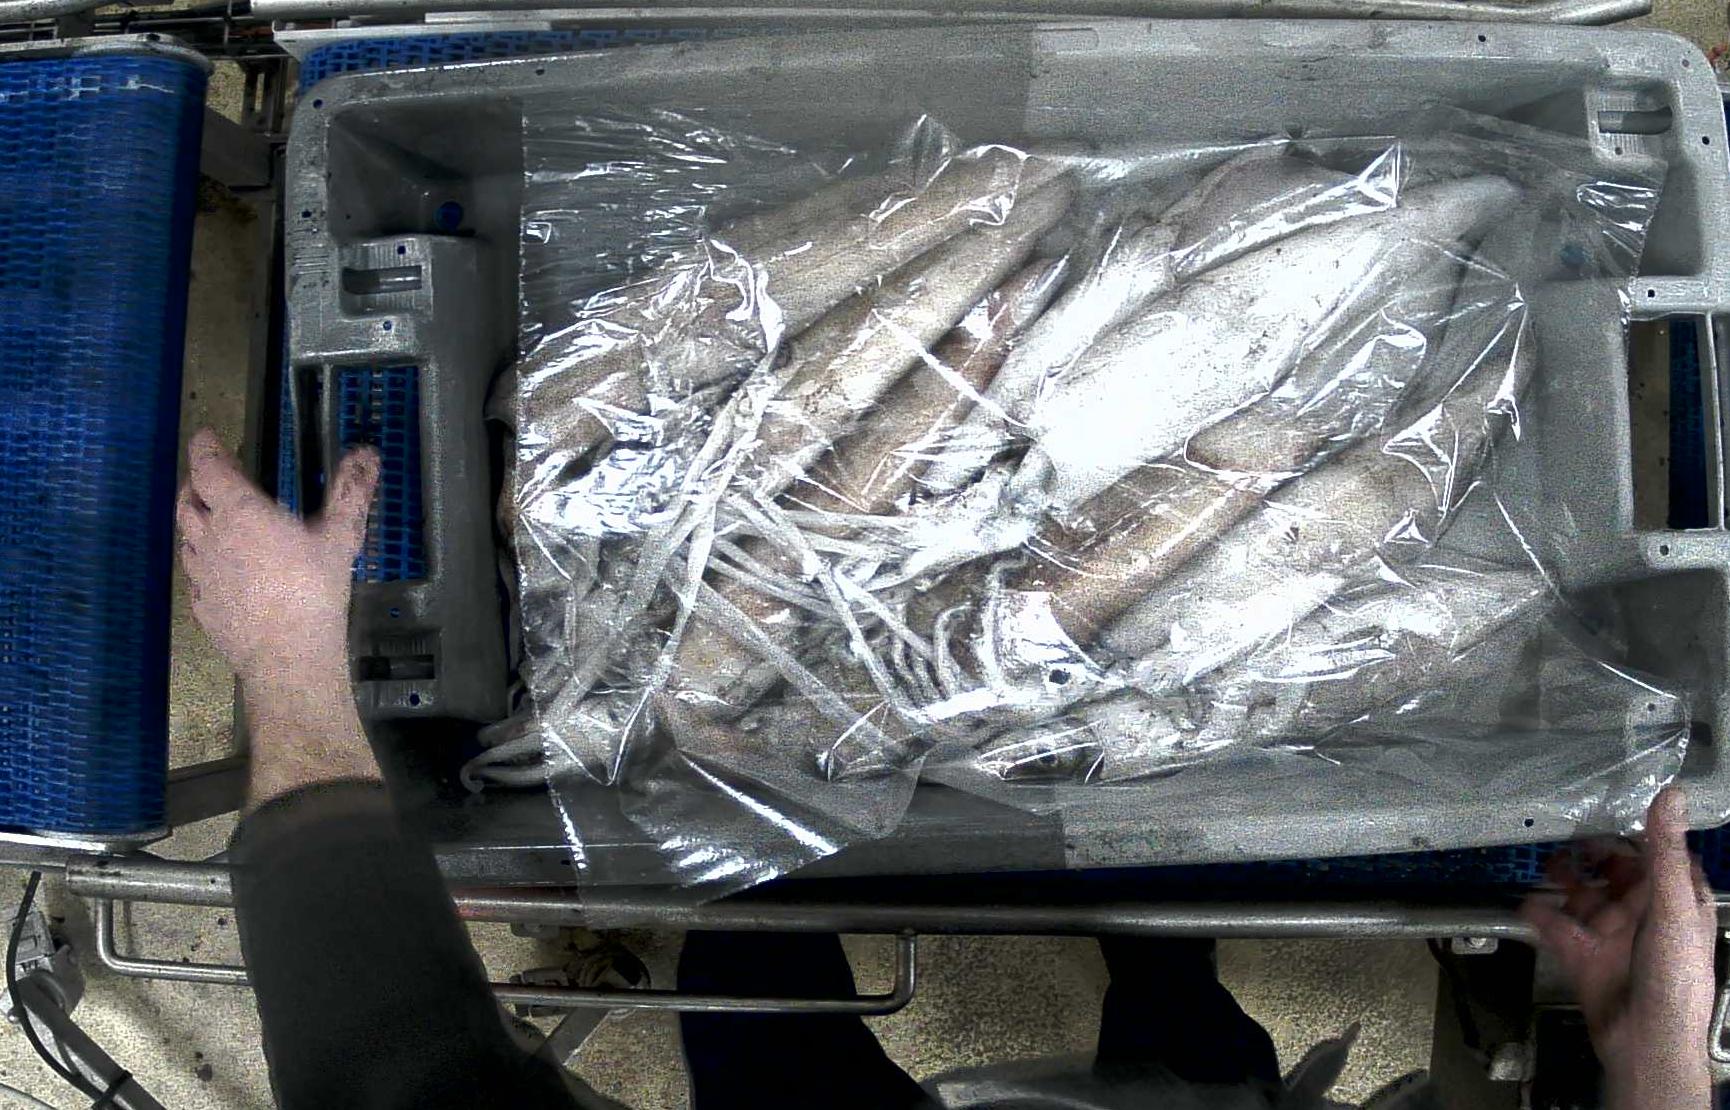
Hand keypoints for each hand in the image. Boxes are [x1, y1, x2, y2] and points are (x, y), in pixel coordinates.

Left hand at [175, 428, 378, 691]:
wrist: (286, 655)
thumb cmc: (313, 590)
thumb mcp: (340, 537)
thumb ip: (350, 492)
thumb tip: (367, 454)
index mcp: (240, 512)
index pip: (208, 467)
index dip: (204, 447)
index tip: (205, 436)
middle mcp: (211, 537)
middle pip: (188, 501)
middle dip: (195, 484)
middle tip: (209, 478)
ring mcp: (202, 573)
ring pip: (187, 537)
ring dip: (196, 522)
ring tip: (212, 521)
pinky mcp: (202, 605)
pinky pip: (196, 574)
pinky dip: (203, 561)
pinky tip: (222, 572)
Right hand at [1521, 788, 1717, 1109]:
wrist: (1645, 1042)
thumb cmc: (1674, 979)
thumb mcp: (1672, 908)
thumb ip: (1666, 852)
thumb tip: (1673, 796)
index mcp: (1675, 904)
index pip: (1660, 858)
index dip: (1641, 835)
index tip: (1615, 808)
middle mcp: (1644, 917)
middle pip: (1617, 874)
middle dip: (1594, 854)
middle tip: (1570, 834)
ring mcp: (1612, 936)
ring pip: (1584, 897)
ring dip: (1564, 880)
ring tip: (1547, 863)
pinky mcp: (1584, 955)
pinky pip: (1557, 927)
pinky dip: (1540, 914)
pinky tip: (1528, 903)